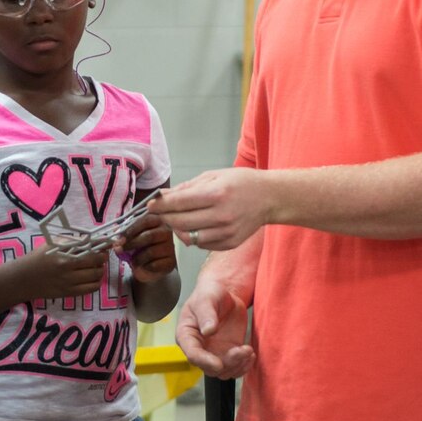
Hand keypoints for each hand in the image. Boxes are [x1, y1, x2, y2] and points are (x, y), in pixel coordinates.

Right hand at [13, 244, 109, 300]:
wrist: (24, 278)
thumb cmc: (39, 257)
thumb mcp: (53, 244)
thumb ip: (73, 241)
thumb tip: (94, 239)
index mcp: (64, 253)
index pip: (91, 247)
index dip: (104, 244)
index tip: (110, 242)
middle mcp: (68, 267)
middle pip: (97, 261)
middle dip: (103, 257)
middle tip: (102, 254)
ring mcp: (70, 281)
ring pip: (96, 275)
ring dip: (101, 269)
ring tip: (97, 266)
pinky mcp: (70, 293)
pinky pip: (91, 288)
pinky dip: (96, 282)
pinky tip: (93, 277)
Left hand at [119, 213, 177, 282]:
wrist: (147, 267)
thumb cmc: (139, 248)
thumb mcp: (130, 238)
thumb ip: (124, 234)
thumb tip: (116, 237)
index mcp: (157, 221)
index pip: (146, 220)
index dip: (132, 229)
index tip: (120, 238)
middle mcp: (167, 232)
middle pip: (149, 236)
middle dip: (132, 243)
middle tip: (120, 249)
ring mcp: (171, 247)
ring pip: (151, 252)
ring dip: (137, 258)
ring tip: (133, 260)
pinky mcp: (171, 261)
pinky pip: (156, 264)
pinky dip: (145, 266)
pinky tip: (144, 266)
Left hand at [151, 169, 274, 252]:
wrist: (269, 198)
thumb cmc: (242, 183)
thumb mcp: (214, 176)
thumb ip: (187, 187)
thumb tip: (164, 196)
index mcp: (216, 194)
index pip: (179, 203)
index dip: (160, 205)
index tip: (151, 205)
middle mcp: (221, 216)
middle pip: (180, 223)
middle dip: (165, 218)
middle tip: (161, 213)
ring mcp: (226, 232)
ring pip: (188, 237)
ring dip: (178, 229)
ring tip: (178, 219)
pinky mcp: (229, 243)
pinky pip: (201, 244)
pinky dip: (193, 237)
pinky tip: (196, 226)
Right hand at [176, 279, 254, 378]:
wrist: (225, 295)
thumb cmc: (210, 294)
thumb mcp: (207, 298)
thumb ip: (206, 313)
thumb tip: (208, 330)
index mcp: (187, 336)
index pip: (192, 354)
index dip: (204, 362)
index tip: (218, 364)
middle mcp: (199, 348)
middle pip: (209, 368)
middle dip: (227, 363)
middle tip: (241, 351)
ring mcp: (214, 353)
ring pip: (224, 372)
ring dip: (238, 366)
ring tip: (248, 350)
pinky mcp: (228, 353)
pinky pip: (235, 368)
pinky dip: (244, 365)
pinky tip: (250, 353)